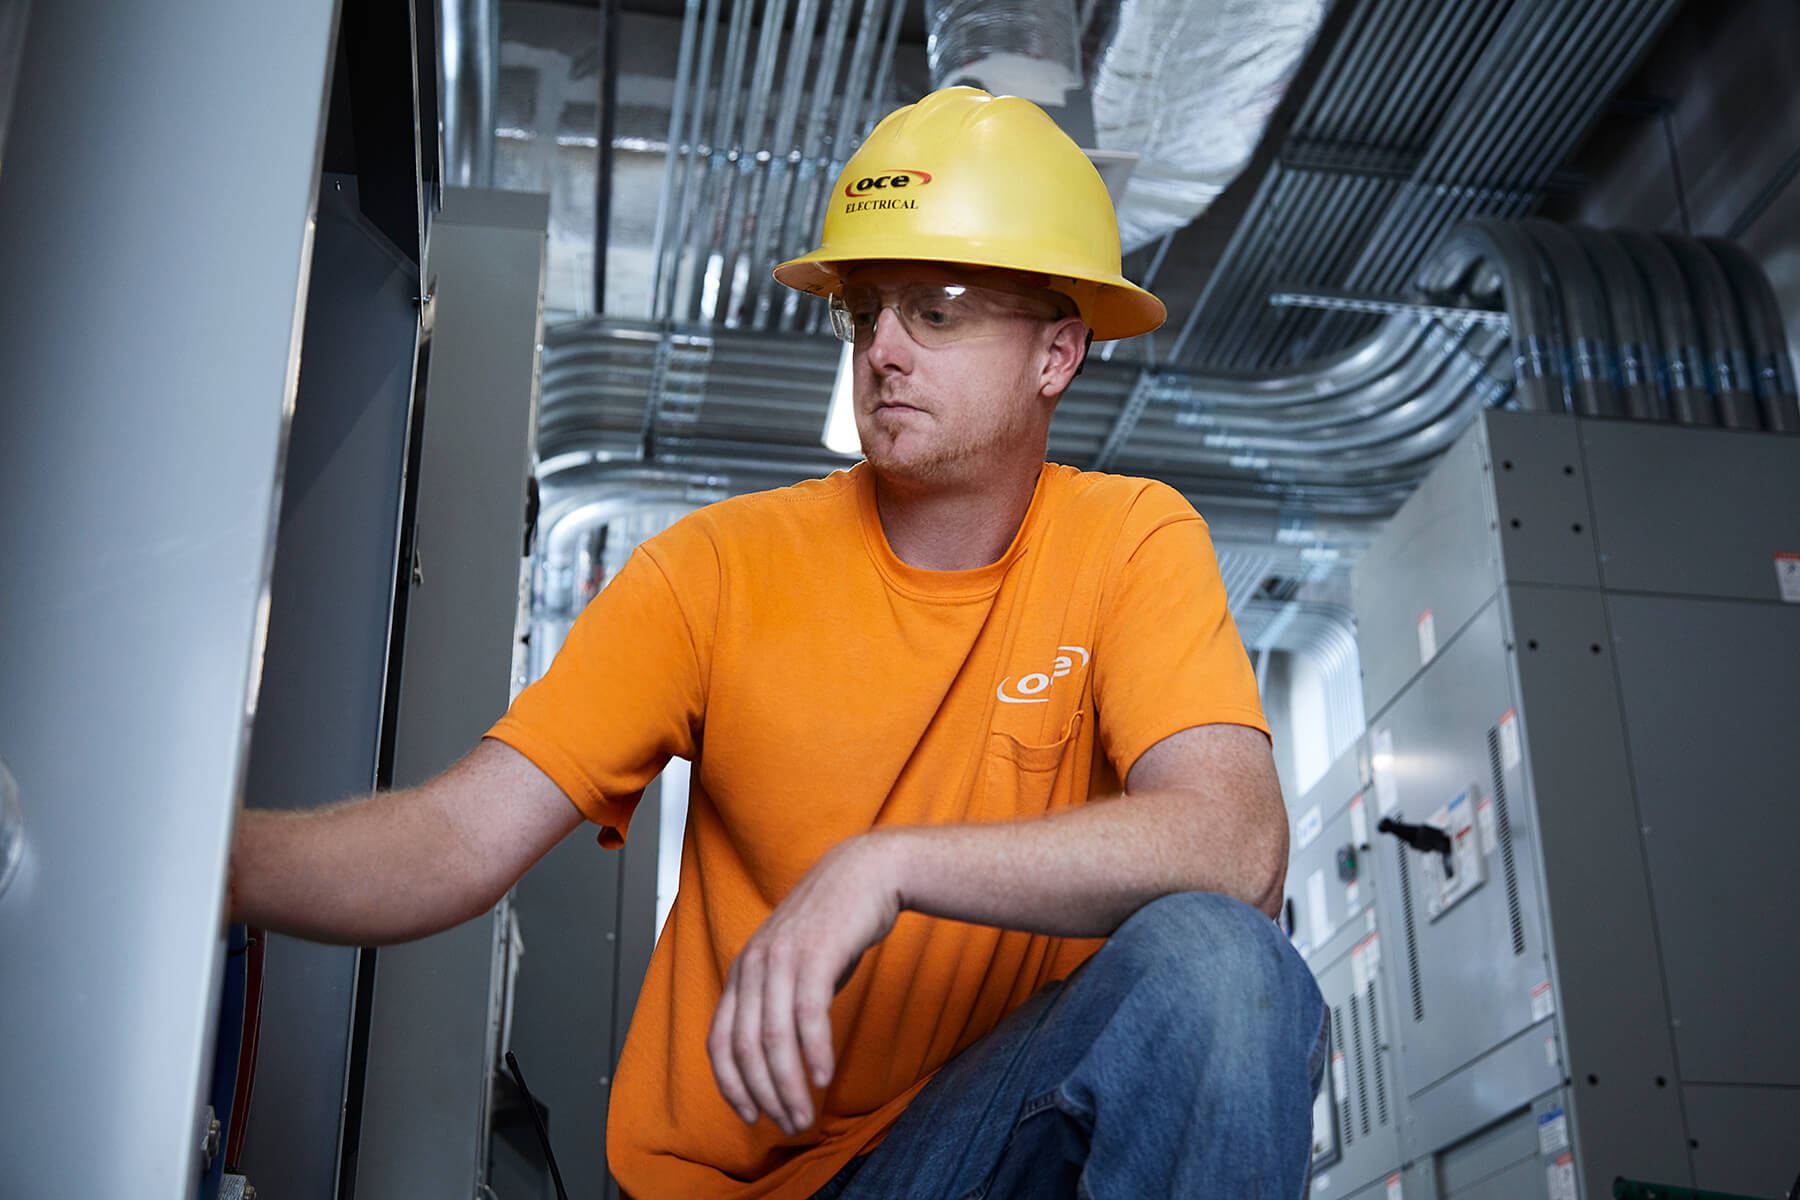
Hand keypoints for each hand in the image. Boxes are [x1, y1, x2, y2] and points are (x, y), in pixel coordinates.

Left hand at [707, 833, 903, 1134]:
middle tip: (789, 1125)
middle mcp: (753, 965)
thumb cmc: (833, 924)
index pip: (719, 1041)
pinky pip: (808, 1016)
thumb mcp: (792, 963)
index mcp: (742, 971)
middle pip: (746, 1048)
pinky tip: (824, 1078)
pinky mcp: (816, 955)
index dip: (731, 1085)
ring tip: (805, 1115)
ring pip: (775, 1039)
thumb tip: (774, 1058)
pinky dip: (815, 1054)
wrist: (865, 872)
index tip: (751, 1116)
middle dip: (765, 1095)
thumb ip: (776, 1002)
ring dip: (789, 1086)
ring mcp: (782, 959)